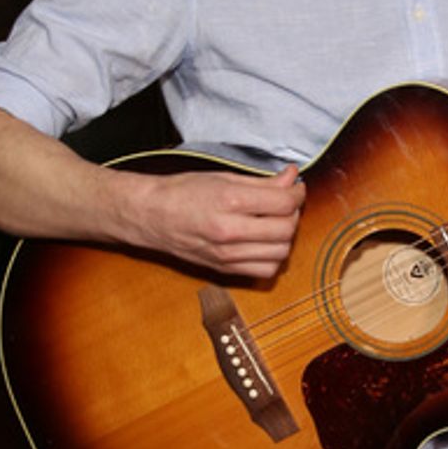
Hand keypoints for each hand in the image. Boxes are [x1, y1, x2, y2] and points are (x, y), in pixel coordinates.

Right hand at [127, 162, 304, 278]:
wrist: (151, 216)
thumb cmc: (182, 192)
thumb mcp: (223, 177)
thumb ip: (262, 182)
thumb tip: (291, 177)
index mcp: (228, 201)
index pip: (283, 203)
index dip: (297, 193)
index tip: (294, 187)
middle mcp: (229, 232)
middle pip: (286, 229)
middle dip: (293, 213)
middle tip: (286, 202)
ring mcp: (227, 255)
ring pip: (281, 253)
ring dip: (286, 236)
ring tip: (275, 222)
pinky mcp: (225, 269)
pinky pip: (265, 271)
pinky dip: (273, 257)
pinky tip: (265, 242)